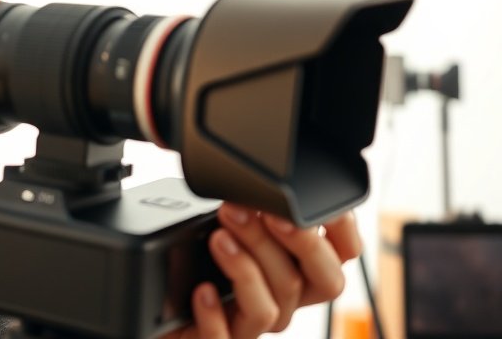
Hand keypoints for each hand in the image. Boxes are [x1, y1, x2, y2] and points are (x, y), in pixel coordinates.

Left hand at [172, 205, 361, 338]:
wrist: (157, 300)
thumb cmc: (197, 256)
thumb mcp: (228, 222)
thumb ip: (251, 207)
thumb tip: (255, 178)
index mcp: (297, 270)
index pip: (344, 255)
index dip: (341, 229)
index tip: (310, 200)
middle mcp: (285, 301)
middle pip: (323, 283)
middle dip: (298, 243)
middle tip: (261, 211)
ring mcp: (253, 325)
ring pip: (273, 310)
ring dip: (247, 267)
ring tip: (219, 237)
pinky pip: (225, 338)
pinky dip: (215, 313)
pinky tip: (203, 290)